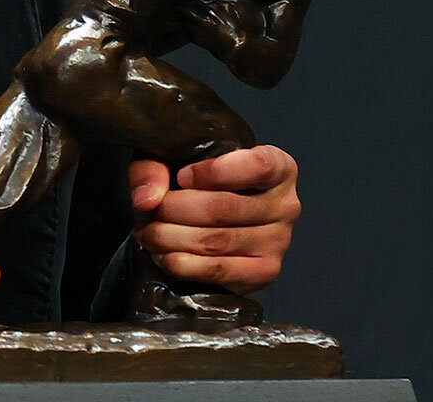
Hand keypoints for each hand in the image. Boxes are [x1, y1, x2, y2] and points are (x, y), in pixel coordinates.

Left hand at [128, 145, 299, 293]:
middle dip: (175, 209)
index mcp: (279, 167)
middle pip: (224, 208)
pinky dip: (182, 264)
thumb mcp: (172, 160)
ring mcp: (278, 242)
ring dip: (171, 238)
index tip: (181, 176)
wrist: (207, 216)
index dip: (213, 172)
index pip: (257, 166)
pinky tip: (163, 255)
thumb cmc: (195, 180)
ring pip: (216, 241)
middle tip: (150, 211)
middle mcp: (286, 205)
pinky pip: (218, 271)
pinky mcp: (264, 272)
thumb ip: (154, 169)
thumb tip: (146, 199)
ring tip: (148, 232)